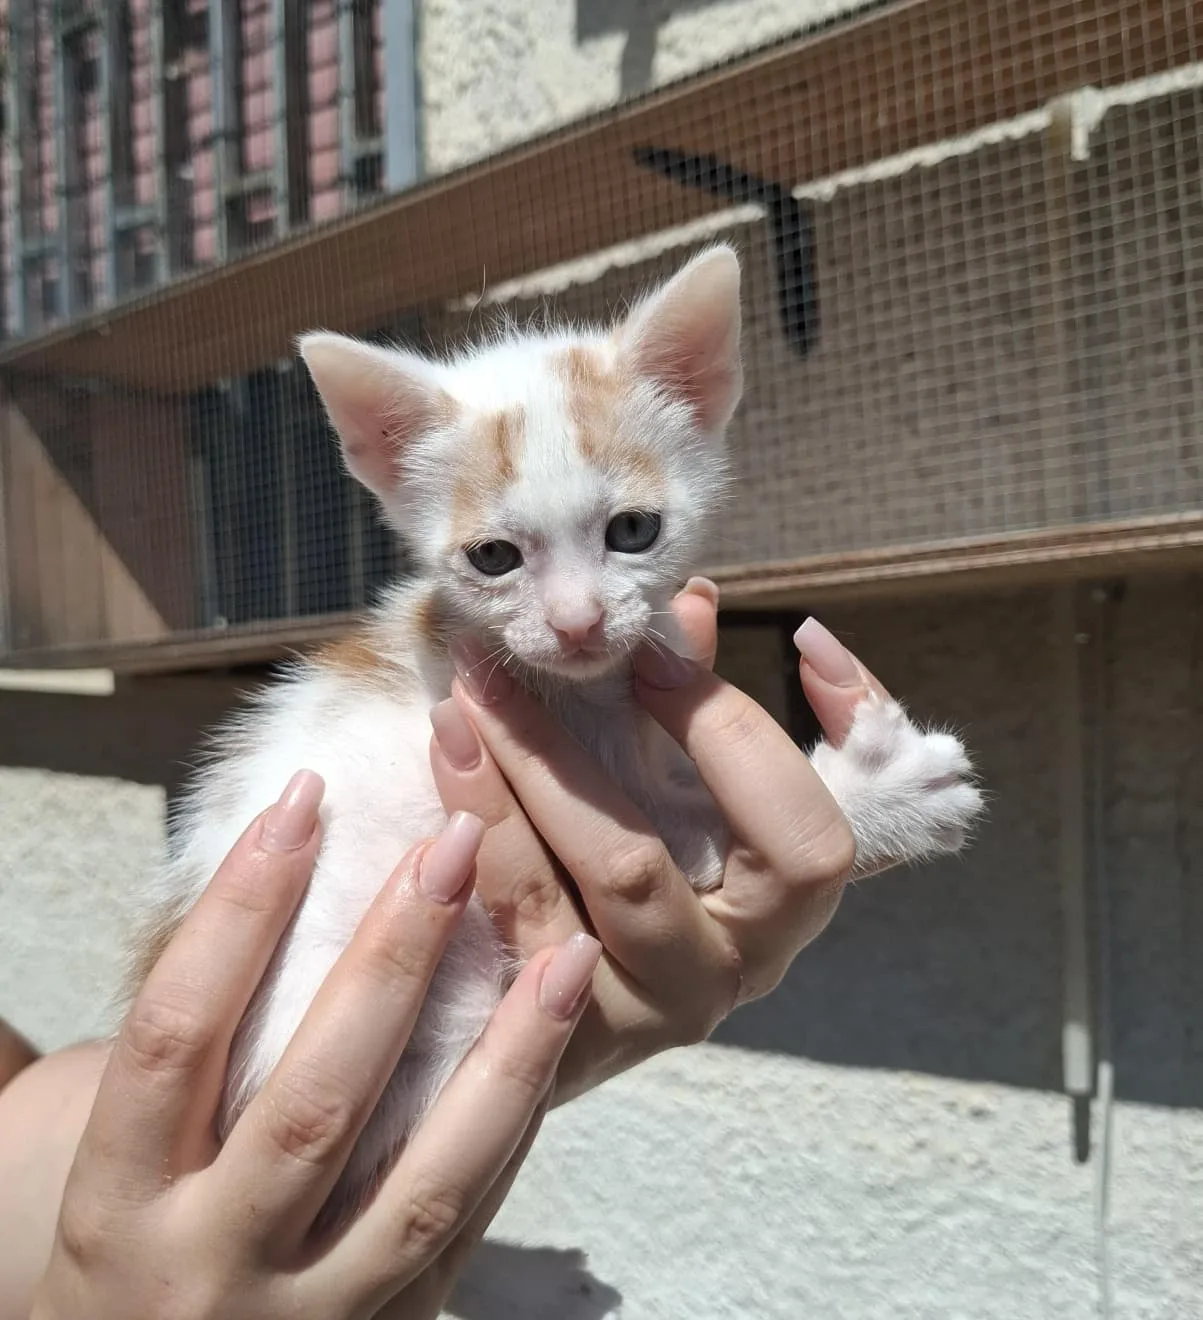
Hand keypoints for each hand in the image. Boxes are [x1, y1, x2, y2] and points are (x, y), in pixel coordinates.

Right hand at [28, 774, 599, 1319]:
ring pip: (428, 1181)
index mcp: (118, 1199)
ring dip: (510, 1055)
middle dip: (392, 958)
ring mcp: (309, 1319)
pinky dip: (516, 1126)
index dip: (240, 905)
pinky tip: (556, 1042)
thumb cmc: (127, 1234)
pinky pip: (468, 1226)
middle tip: (455, 840)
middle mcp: (209, 1266)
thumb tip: (274, 874)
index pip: (178, 1030)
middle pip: (314, 1098)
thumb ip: (188, 1038)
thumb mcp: (109, 1144)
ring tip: (569, 950)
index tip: (304, 797)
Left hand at [428, 580, 890, 1103]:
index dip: (735, 735)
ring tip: (453, 709)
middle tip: (499, 674)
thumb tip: (691, 604)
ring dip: (493, 793)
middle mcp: (716, 977)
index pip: (804, 841)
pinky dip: (463, 862)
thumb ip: (697, 702)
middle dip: (558, 758)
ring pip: (550, 903)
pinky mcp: (544, 1047)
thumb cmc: (662, 854)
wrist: (575, 996)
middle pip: (638, 868)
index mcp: (780, 912)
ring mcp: (624, 1020)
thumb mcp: (691, 780)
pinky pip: (492, 946)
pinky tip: (436, 788)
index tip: (661, 641)